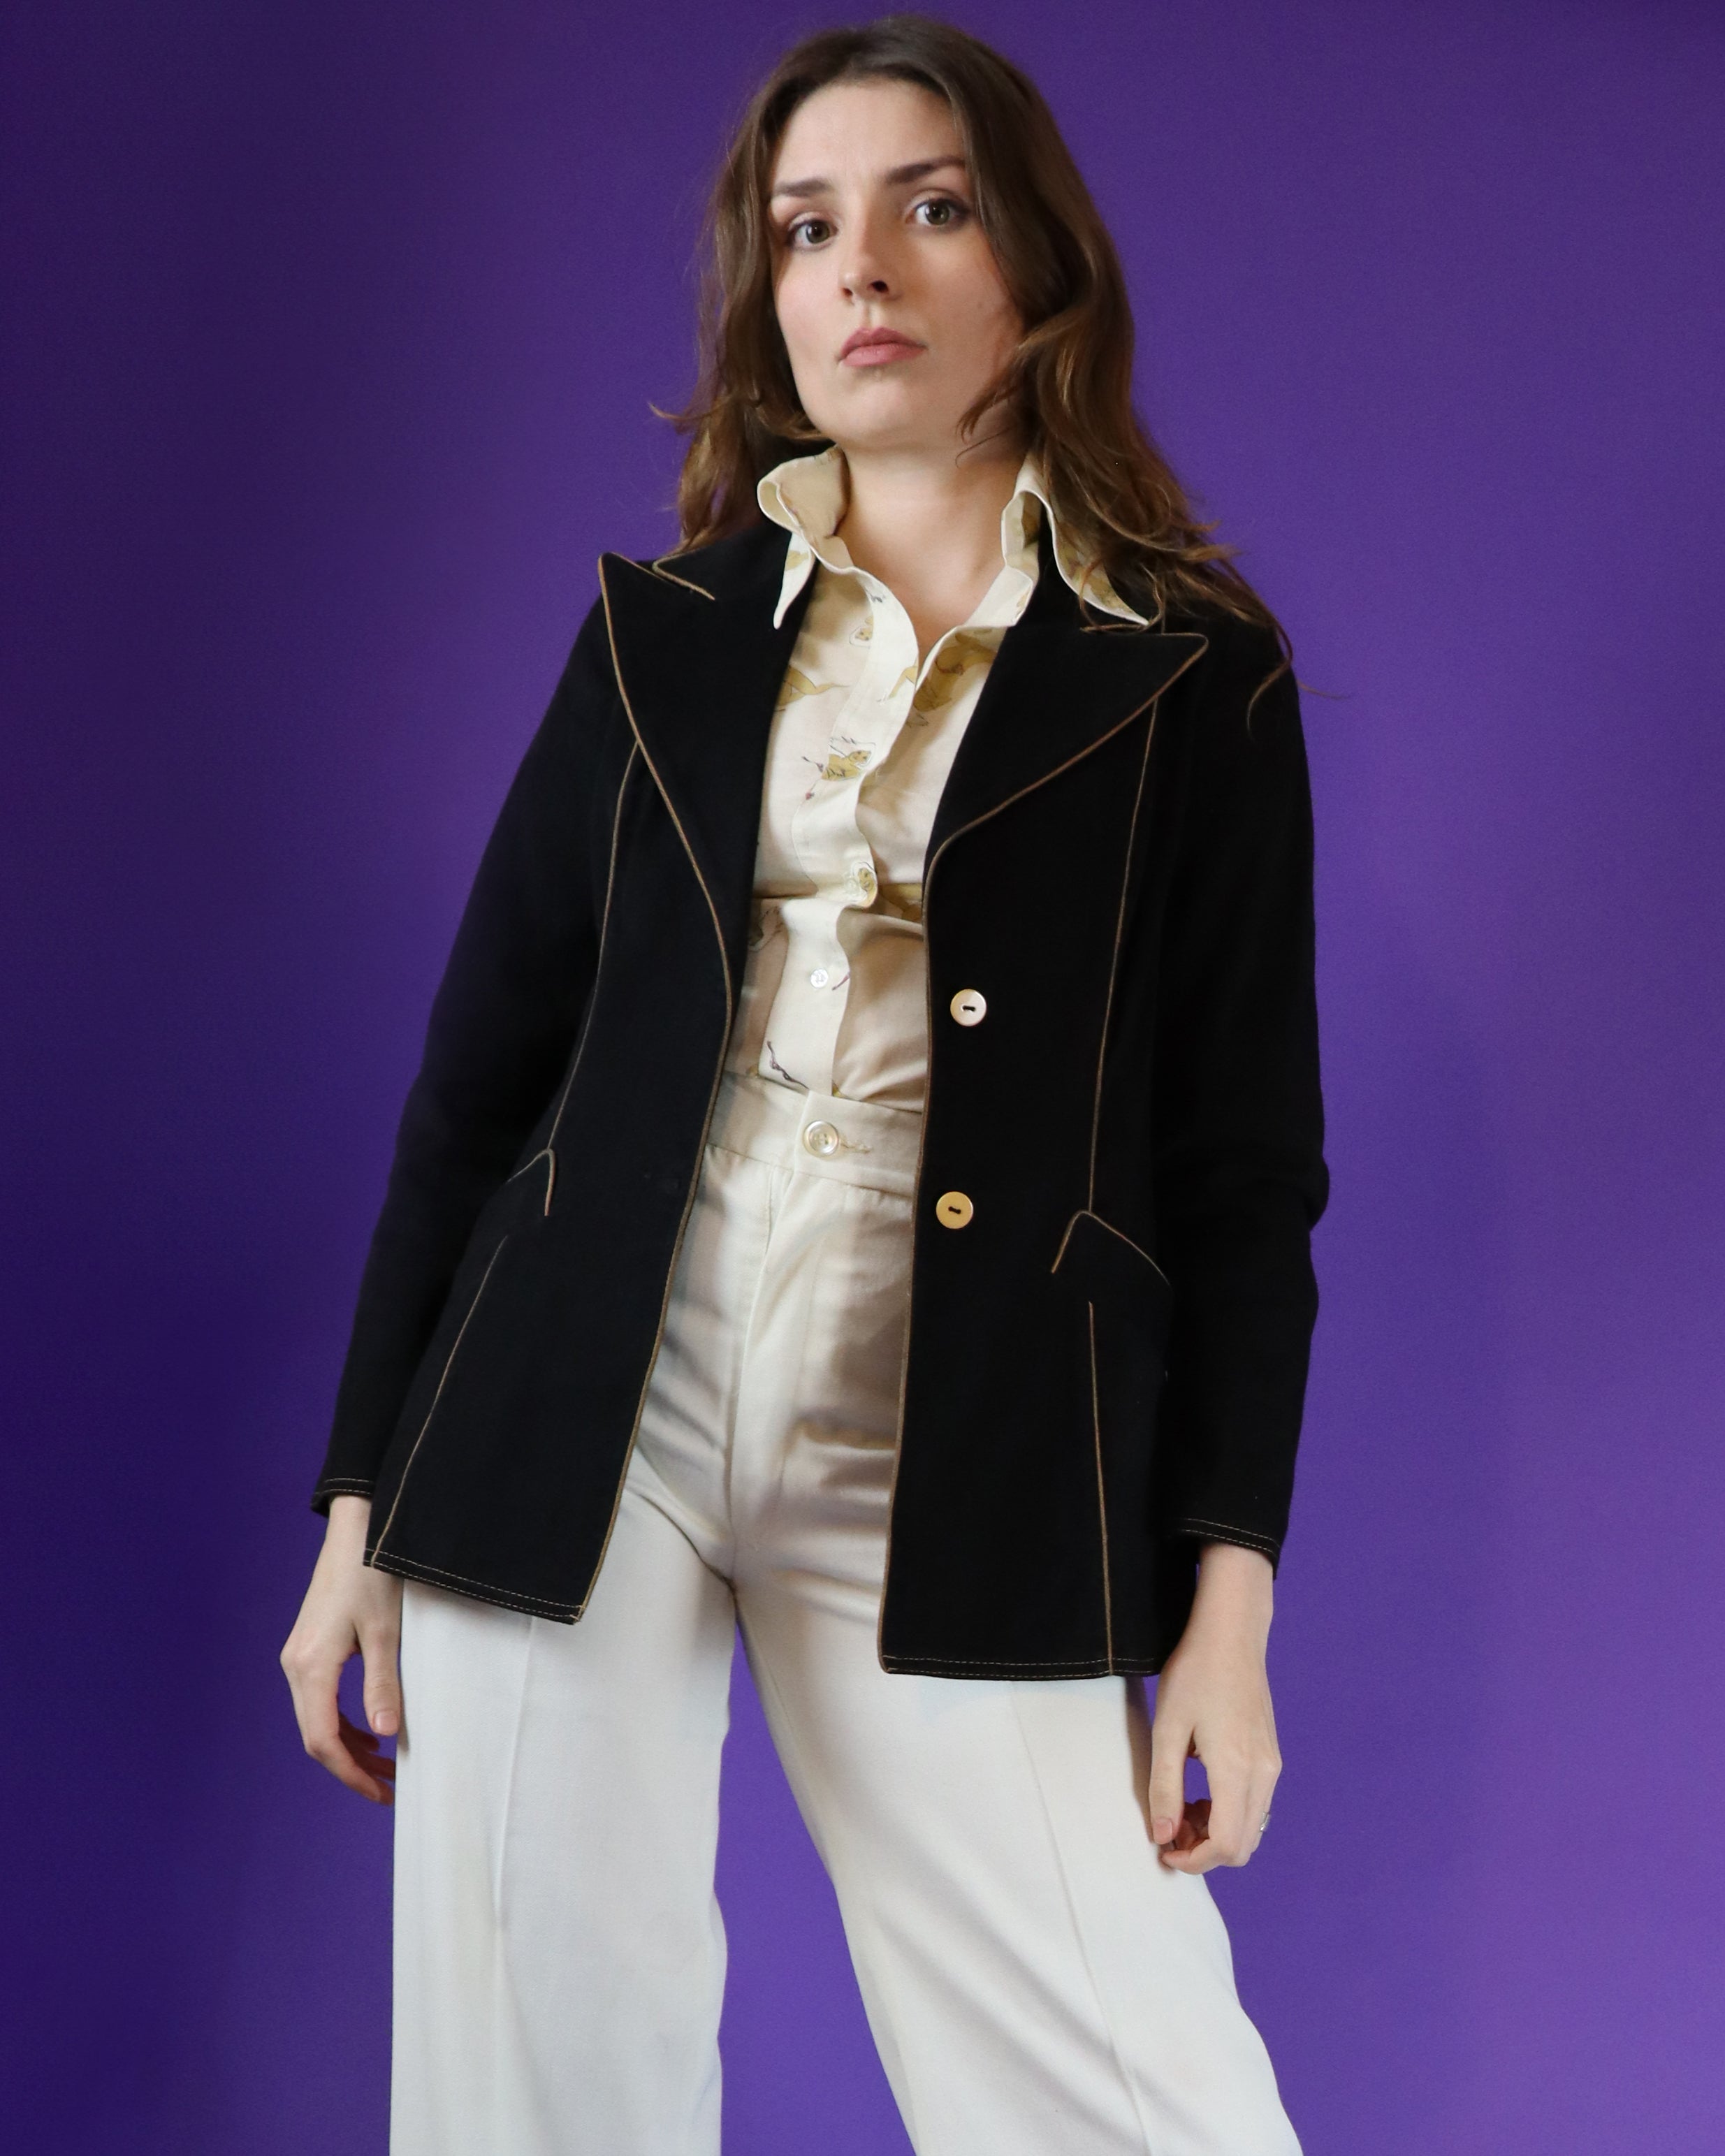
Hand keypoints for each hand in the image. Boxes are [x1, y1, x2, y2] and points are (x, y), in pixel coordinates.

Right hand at [280, 1495, 402, 1804]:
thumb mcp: (385, 1632)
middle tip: (390, 1787)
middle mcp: (296, 1666)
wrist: (357, 1529)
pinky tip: (371, 1730)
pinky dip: (344, 1721)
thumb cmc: (373, 1575)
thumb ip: (382, 1685)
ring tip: (386, 1765)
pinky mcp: (310, 1646)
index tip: (382, 1794)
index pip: (323, 1741)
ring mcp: (299, 1656)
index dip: (351, 1774)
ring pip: (318, 1719)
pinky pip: (321, 1698)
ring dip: (349, 1746)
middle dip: (352, 1767)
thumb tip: (386, 1737)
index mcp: (311, 1667)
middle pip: (316, 1736)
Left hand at [1148, 1542, 1279, 1871]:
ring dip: (1217, 1833)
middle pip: (1244, 1845)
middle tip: (1170, 1830)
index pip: (1226, 1844)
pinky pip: (1256, 1805)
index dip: (1194, 1861)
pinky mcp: (1271, 1756)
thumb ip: (1165, 1787)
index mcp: (1237, 1769)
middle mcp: (1264, 1774)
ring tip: (1182, 1808)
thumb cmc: (1195, 1675)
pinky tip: (1202, 1791)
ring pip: (1252, 1828)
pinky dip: (1230, 1814)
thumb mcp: (1168, 1730)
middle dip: (1205, 1851)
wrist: (1231, 1636)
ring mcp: (1272, 1765)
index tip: (1164, 1850)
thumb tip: (1163, 1835)